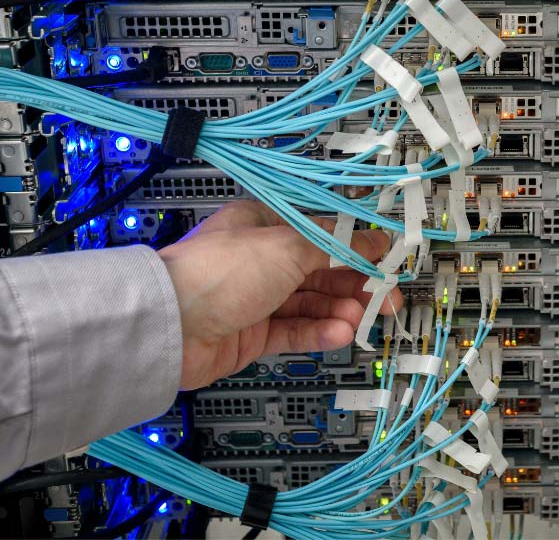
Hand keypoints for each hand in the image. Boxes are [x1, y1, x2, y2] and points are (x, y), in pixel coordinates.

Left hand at [158, 200, 395, 389]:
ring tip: (361, 321)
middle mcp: (261, 259)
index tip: (386, 261)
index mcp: (265, 224)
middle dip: (355, 285)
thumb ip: (334, 246)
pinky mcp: (252, 335)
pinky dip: (319, 332)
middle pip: (320, 272)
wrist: (171, 324)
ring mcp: (256, 298)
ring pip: (310, 304)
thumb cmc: (220, 271)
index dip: (355, 248)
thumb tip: (372, 241)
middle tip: (387, 300)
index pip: (321, 235)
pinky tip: (339, 334)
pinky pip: (294, 331)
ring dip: (339, 311)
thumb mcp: (287, 245)